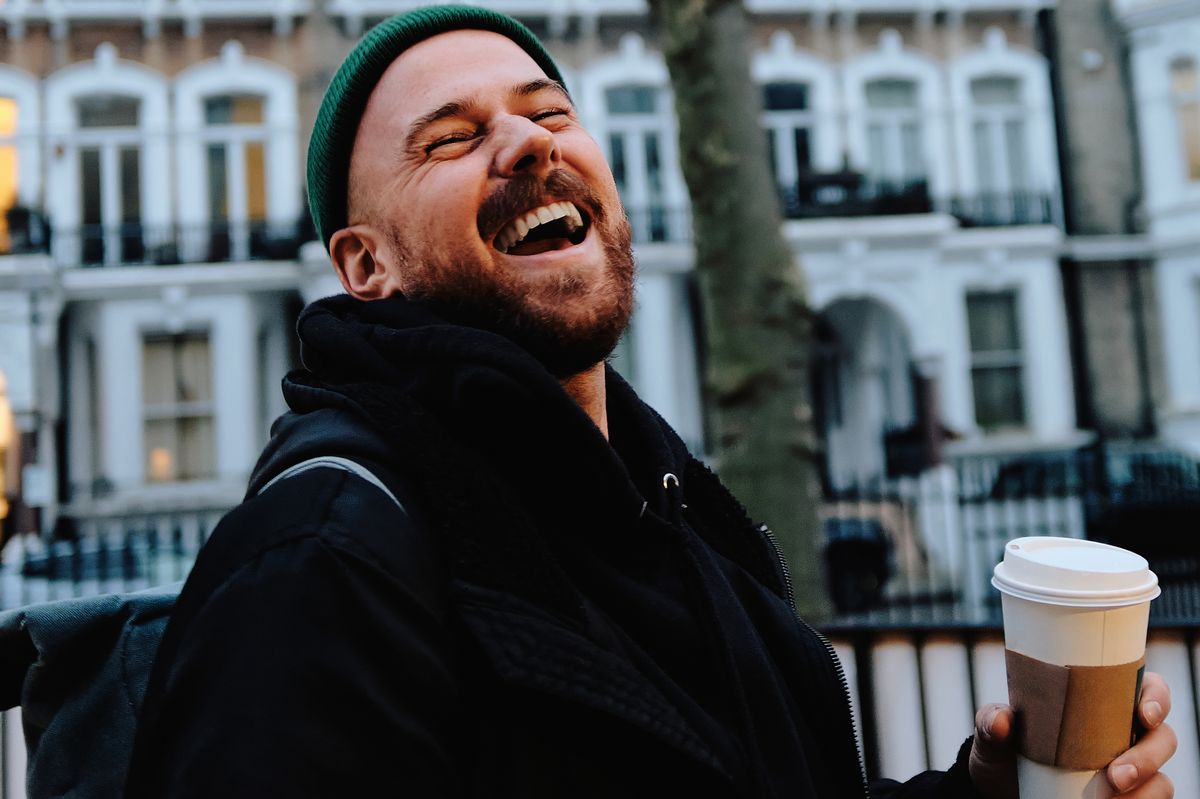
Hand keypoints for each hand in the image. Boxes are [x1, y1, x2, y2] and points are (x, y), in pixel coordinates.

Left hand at [968, 671, 1176, 797]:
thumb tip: (1002, 719)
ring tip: (1111, 798)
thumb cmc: (1005, 755)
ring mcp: (1131, 769)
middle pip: (1163, 738)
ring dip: (1146, 791)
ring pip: (1161, 779)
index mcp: (1101, 704)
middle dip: (1148, 757)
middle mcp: (1124, 735)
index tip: (1144, 715)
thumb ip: (992, 724)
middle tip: (1117, 776)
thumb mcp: (993, 737)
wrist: (1000, 794)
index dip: (1156, 698)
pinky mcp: (1129, 798)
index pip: (1146, 689)